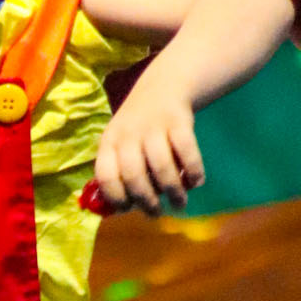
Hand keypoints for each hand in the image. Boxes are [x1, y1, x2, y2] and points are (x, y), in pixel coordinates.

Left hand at [93, 75, 204, 215]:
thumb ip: (119, 174)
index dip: (115, 197)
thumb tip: (121, 211)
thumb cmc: (139, 129)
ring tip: (180, 203)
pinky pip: (187, 151)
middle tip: (157, 213)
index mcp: (109, 142)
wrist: (163, 87)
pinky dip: (193, 171)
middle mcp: (128, 133)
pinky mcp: (178, 120)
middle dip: (147, 201)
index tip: (129, 208)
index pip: (105, 175)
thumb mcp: (120, 144)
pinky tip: (195, 182)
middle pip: (134, 175)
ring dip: (173, 191)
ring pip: (162, 166)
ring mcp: (153, 125)